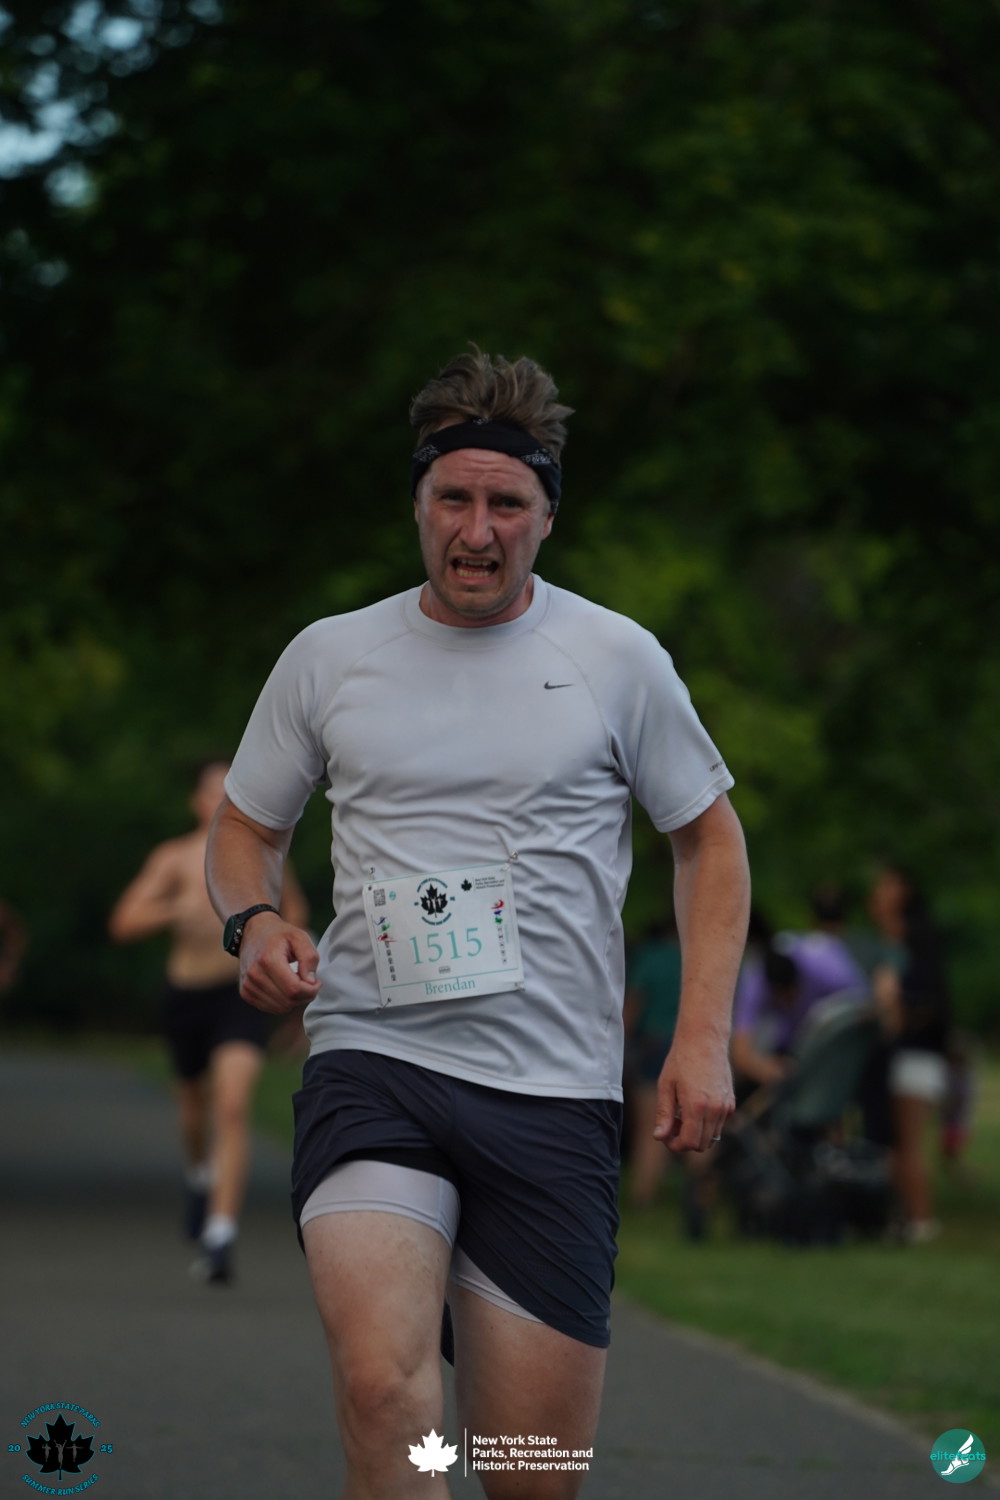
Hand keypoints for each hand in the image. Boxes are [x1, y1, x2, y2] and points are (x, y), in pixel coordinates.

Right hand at [238, 914, 320, 1014]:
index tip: (317, 981)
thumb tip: (311, 982)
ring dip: (294, 1000)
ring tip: (297, 982)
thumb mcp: (299, 937)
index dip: (311, 990)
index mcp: (268, 960)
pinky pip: (271, 1008)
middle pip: (288, 1001)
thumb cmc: (279, 934)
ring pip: (280, 1008)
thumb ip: (309, 958)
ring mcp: (248, 985)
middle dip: (305, 996)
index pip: (293, 989)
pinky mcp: (246, 993)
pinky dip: (283, 1002)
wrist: (253, 932)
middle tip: (310, 982)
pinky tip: (286, 987)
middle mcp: (255, 975)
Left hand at [653, 1031, 734, 1152]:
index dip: (675, 1145)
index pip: (689, 1142)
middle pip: (701, 1145)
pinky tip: (694, 1108)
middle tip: (672, 1124)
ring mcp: (725, 1106)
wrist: (704, 1039)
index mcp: (696, 1106)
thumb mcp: (666, 1086)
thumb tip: (659, 1137)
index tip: (665, 1136)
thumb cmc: (681, 1060)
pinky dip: (706, 1125)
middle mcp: (715, 1109)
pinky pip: (719, 1125)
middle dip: (684, 1141)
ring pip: (712, 1137)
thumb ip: (664, 1114)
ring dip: (696, 1134)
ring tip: (682, 1115)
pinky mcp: (730, 1102)